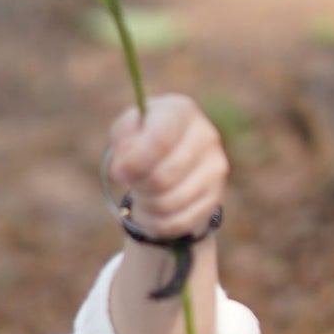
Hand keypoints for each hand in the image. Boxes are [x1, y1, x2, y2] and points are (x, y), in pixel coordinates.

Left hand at [108, 94, 227, 241]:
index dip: (134, 162)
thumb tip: (125, 165)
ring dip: (147, 204)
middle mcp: (206, 135)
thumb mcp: (127, 131)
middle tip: (134, 181)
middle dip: (139, 185)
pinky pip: (178, 221)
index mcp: (181, 111)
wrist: (170, 162)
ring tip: (144, 193)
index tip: (118, 172)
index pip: (160, 140)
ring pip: (169, 203)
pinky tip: (155, 209)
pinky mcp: (215, 196)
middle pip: (162, 177)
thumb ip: (123, 138)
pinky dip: (158, 221)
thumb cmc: (143, 141)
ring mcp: (215, 167)